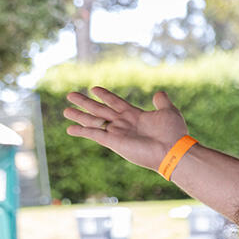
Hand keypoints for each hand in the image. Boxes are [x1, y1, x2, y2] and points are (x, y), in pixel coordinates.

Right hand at [64, 86, 188, 170]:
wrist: (173, 150)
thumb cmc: (174, 132)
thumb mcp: (169, 111)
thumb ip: (162, 102)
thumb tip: (159, 93)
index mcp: (135, 115)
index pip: (116, 102)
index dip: (105, 95)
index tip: (94, 88)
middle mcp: (124, 123)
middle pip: (100, 109)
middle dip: (85, 103)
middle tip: (70, 95)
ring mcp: (118, 133)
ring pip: (94, 121)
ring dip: (79, 116)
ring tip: (65, 110)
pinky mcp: (114, 142)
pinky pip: (95, 134)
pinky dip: (82, 131)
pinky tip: (70, 129)